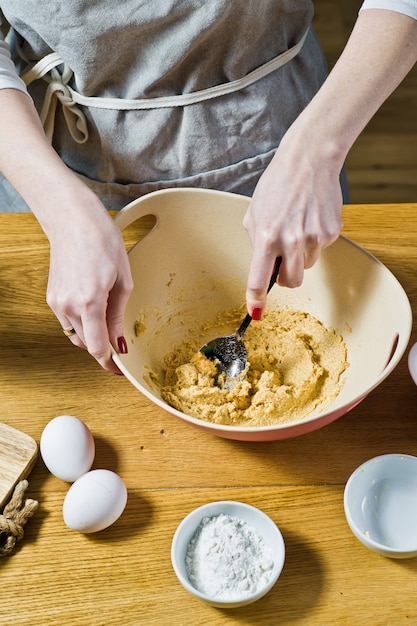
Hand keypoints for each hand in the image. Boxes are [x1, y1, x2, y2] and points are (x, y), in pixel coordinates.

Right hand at [45, 196, 132, 372]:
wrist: (74, 222)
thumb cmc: (103, 243)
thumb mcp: (122, 281)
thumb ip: (118, 316)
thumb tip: (120, 343)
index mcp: (90, 301)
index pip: (98, 347)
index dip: (110, 362)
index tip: (119, 368)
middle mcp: (69, 305)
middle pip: (87, 344)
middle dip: (103, 349)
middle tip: (120, 346)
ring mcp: (57, 302)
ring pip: (76, 335)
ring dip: (92, 337)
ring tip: (108, 325)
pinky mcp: (52, 298)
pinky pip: (68, 323)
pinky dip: (82, 324)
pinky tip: (94, 312)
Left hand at [243, 126, 342, 317]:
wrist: (309, 160)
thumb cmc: (278, 184)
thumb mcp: (254, 212)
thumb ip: (256, 242)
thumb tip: (263, 267)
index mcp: (266, 237)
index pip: (258, 280)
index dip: (256, 301)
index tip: (256, 312)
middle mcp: (291, 241)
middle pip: (291, 282)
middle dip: (285, 278)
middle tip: (281, 263)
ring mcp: (314, 238)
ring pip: (307, 266)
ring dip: (300, 256)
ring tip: (297, 227)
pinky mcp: (331, 232)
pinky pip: (320, 250)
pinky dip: (314, 240)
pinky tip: (310, 218)